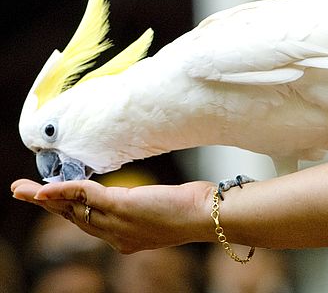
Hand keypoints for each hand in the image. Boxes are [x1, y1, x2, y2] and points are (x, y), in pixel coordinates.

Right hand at [11, 178, 214, 253]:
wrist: (207, 216)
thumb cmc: (190, 208)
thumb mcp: (159, 209)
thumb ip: (140, 206)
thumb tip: (136, 196)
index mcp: (122, 238)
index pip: (85, 223)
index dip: (64, 210)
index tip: (48, 199)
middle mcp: (115, 236)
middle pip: (72, 218)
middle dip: (45, 205)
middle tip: (21, 193)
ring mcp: (116, 222)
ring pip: (72, 208)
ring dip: (45, 197)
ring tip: (22, 190)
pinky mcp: (121, 206)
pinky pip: (85, 197)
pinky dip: (63, 191)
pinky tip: (45, 188)